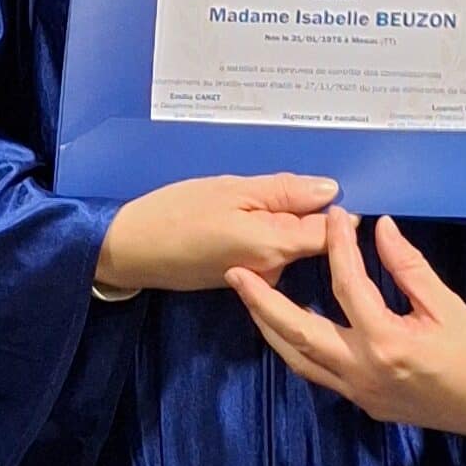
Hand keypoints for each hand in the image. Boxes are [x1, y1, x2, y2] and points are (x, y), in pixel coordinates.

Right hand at [95, 172, 338, 297]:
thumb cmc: (177, 212)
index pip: (332, 233)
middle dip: (302, 210)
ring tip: (245, 201)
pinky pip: (269, 250)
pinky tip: (235, 219)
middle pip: (311, 237)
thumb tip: (331, 191)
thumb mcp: (232, 190)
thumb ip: (284, 191)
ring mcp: (260, 279)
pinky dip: (262, 232)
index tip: (320, 185)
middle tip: (267, 188)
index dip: (334, 207)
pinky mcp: (245, 279)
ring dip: (279, 219)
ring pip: (288, 242)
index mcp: (276, 247)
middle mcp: (275, 271)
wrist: (130, 249)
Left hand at [229, 210, 465, 445]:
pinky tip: (288, 328)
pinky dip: (297, 349)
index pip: (348, 284)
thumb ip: (408, 267)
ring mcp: (358, 391)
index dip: (338, 245)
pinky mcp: (362, 402)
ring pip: (298, 359)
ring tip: (250, 299)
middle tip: (236, 272)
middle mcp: (362, 370)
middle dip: (263, 301)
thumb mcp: (447, 306)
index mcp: (386, 342)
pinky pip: (317, 373)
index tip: (334, 216)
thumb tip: (380, 228)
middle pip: (297, 332)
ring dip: (271, 328)